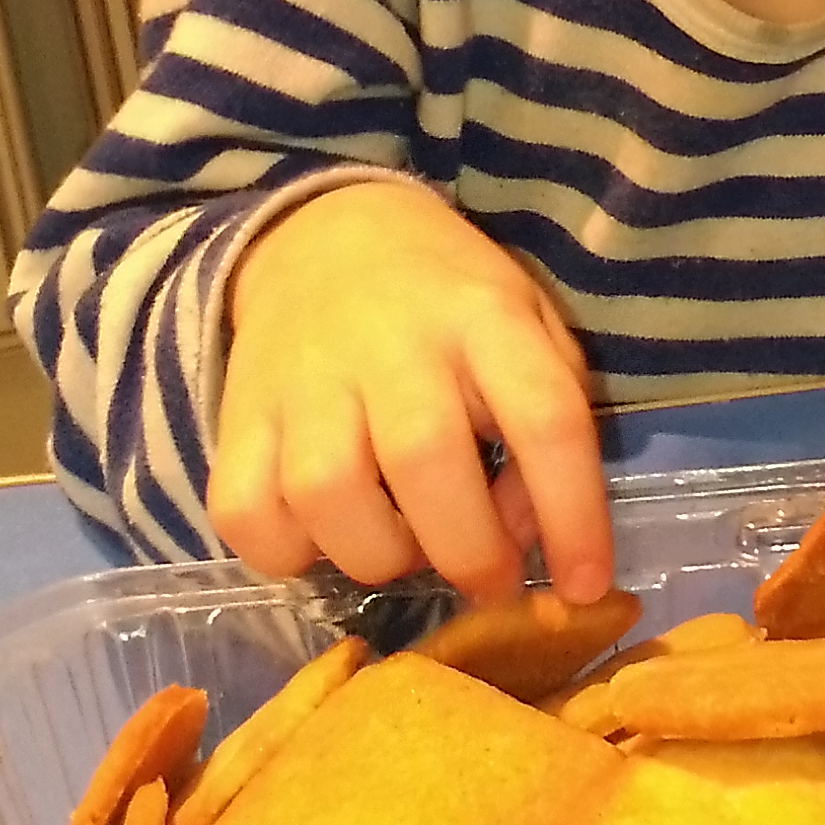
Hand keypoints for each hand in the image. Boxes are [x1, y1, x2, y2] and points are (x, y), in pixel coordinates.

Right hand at [209, 182, 612, 599]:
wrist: (325, 238)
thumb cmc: (449, 305)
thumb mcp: (529, 329)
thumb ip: (549, 424)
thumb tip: (525, 533)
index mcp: (484, 316)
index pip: (545, 417)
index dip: (574, 516)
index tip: (585, 585)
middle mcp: (391, 343)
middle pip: (424, 459)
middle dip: (468, 551)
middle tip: (488, 579)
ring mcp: (304, 378)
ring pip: (327, 494)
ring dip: (378, 554)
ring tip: (404, 547)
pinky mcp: (239, 414)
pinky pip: (246, 511)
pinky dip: (286, 551)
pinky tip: (324, 535)